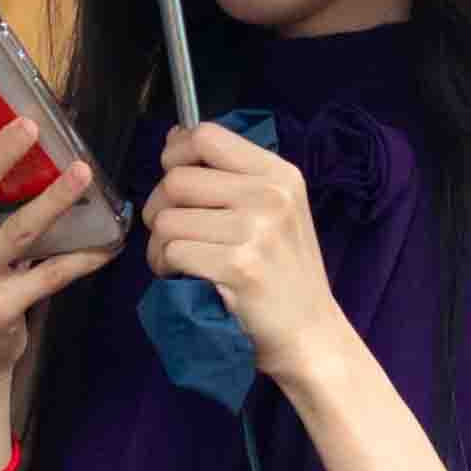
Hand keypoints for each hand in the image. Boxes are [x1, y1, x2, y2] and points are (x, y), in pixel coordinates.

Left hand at [142, 121, 348, 393]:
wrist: (311, 334)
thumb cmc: (284, 273)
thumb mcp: (275, 210)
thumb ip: (230, 175)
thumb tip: (176, 137)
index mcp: (279, 174)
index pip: (206, 136)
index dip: (176, 155)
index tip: (176, 183)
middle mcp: (270, 196)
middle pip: (177, 180)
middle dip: (160, 209)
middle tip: (173, 234)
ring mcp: (256, 230)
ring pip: (168, 219)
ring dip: (160, 244)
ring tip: (180, 261)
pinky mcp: (238, 266)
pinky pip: (172, 251)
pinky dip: (166, 267)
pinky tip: (184, 278)